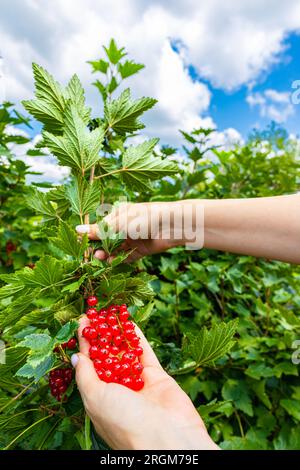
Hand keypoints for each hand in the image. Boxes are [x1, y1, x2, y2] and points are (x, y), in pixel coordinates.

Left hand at [71, 316, 217, 449]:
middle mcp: (117, 388)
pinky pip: (144, 351)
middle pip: (106, 355)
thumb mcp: (95, 398)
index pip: (88, 363)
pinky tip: (129, 321)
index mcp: (99, 397)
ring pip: (125, 351)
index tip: (81, 320)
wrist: (165, 438)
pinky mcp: (156, 375)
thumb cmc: (124, 422)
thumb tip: (76, 356)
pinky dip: (137, 336)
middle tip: (96, 310)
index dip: (84, 342)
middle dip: (101, 333)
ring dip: (118, 331)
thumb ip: (85, 375)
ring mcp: (137, 381)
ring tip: (111, 310)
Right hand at [76, 201, 202, 261]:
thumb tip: (77, 230)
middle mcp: (124, 227)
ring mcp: (133, 239)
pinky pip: (126, 257)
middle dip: (98, 247)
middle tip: (91, 254)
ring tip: (100, 258)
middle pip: (106, 240)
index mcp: (118, 215)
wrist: (173, 225)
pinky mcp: (141, 250)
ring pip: (115, 250)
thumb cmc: (145, 218)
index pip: (99, 227)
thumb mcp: (119, 224)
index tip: (80, 244)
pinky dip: (119, 260)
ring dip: (107, 254)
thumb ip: (99, 230)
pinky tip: (111, 262)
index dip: (90, 236)